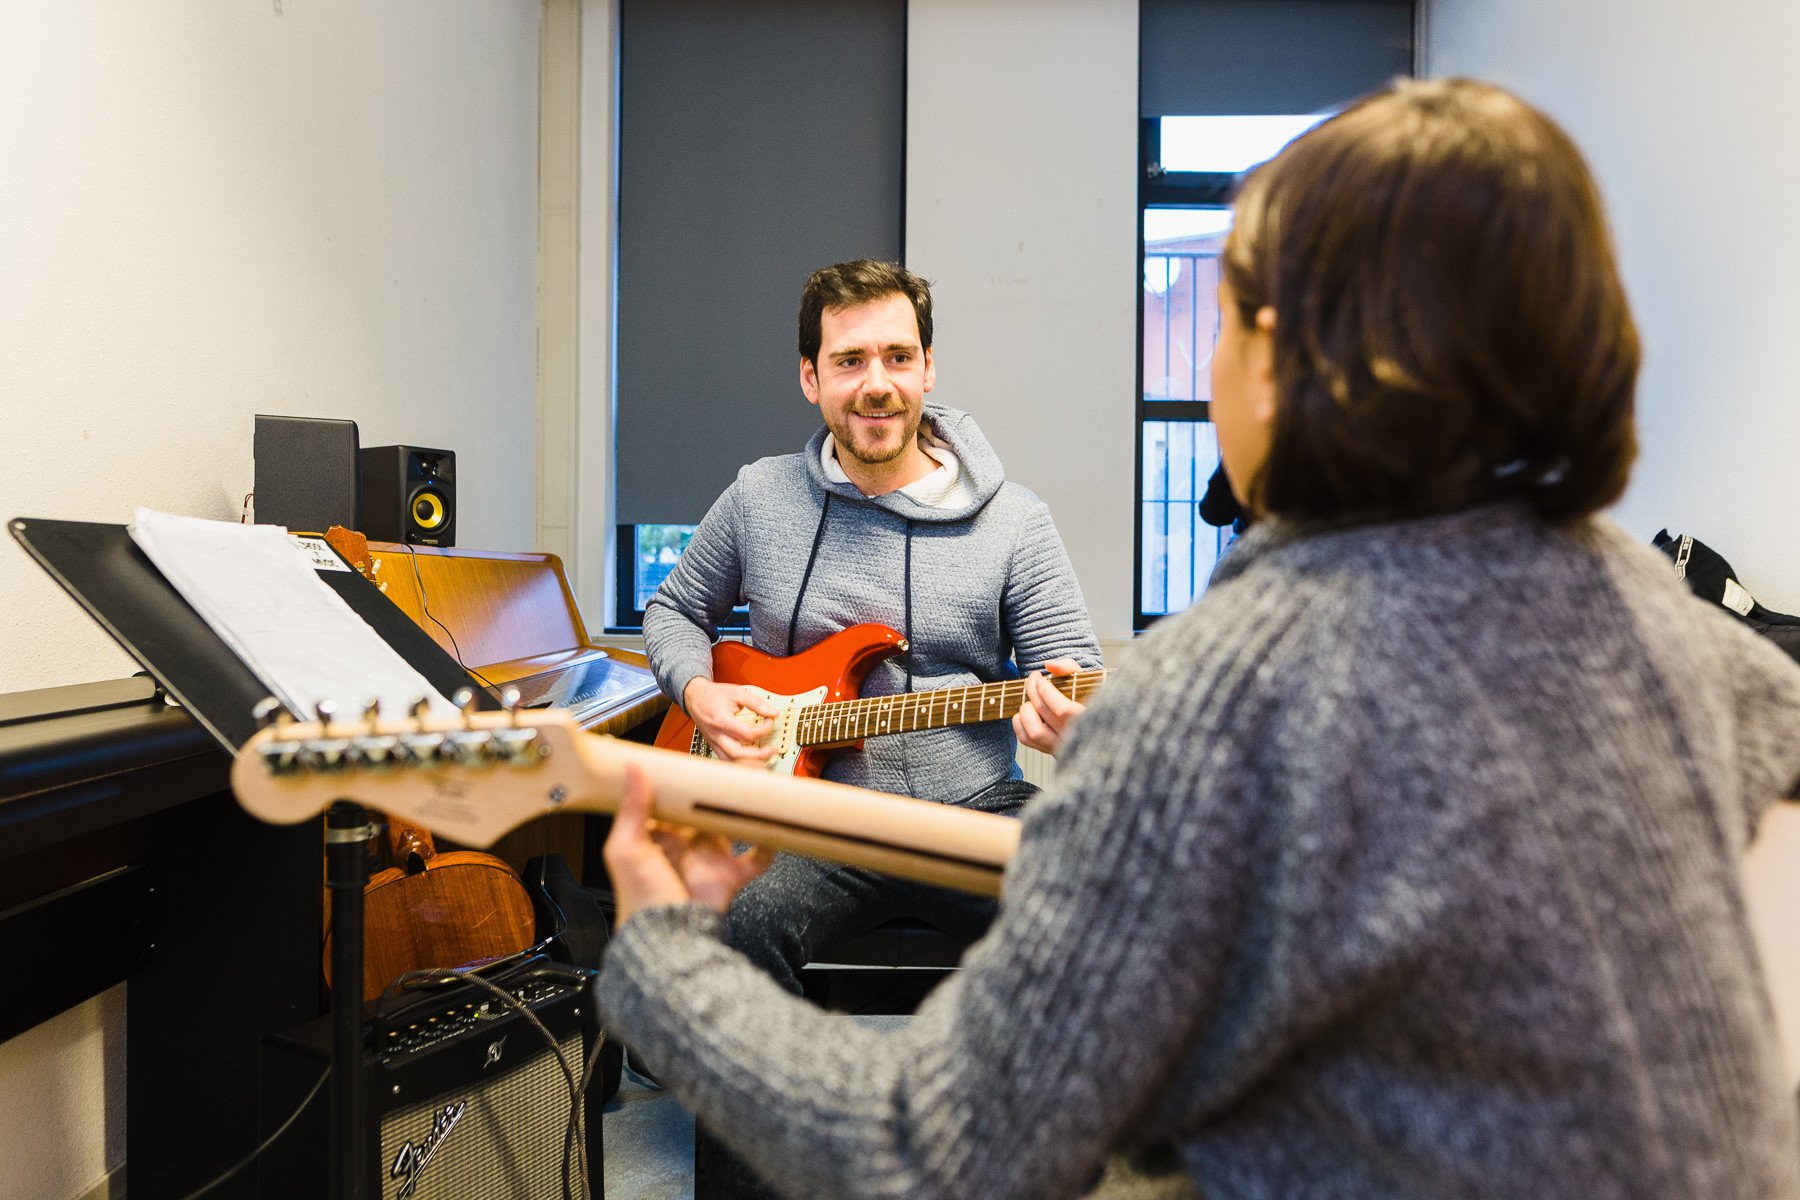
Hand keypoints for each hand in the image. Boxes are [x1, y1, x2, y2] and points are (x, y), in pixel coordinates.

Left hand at [603, 762, 774, 928]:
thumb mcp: (627, 848)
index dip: (681, 784)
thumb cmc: (640, 897)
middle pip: (705, 811)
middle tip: (730, 768)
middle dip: (717, 792)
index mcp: (659, 837)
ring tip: (754, 786)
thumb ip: (632, 808)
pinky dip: (767, 845)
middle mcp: (686, 845)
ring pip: (731, 826)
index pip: (671, 803)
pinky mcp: (730, 875)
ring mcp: (710, 859)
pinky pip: (757, 858)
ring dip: (742, 809)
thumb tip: (633, 768)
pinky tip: (771, 829)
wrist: (667, 935)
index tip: (693, 763)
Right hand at [682, 677, 783, 764]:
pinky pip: (727, 760)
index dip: (764, 729)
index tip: (770, 720)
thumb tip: (773, 713)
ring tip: (765, 760)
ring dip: (750, 765)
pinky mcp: (715, 746)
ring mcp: (715, 743)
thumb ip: (756, 703)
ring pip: (731, 762)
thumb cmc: (714, 695)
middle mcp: (717, 735)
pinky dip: (740, 764)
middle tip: (772, 749)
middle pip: (738, 754)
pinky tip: (751, 762)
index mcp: (722, 721)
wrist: (695, 697)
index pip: (748, 734)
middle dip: (759, 755)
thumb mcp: (737, 692)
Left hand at [1013, 658, 1086, 756]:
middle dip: (1033, 691)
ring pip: (1035, 732)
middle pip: (1045, 714)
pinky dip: (1019, 723)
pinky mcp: (1049, 749)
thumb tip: (1049, 665)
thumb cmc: (1088, 696)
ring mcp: (1061, 745)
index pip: (1063, 709)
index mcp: (1088, 718)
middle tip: (1032, 679)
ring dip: (1026, 711)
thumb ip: (1069, 667)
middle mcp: (1075, 736)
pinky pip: (1026, 739)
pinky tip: (1028, 712)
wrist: (1095, 720)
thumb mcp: (1085, 678)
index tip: (1039, 677)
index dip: (1045, 691)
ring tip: (1031, 700)